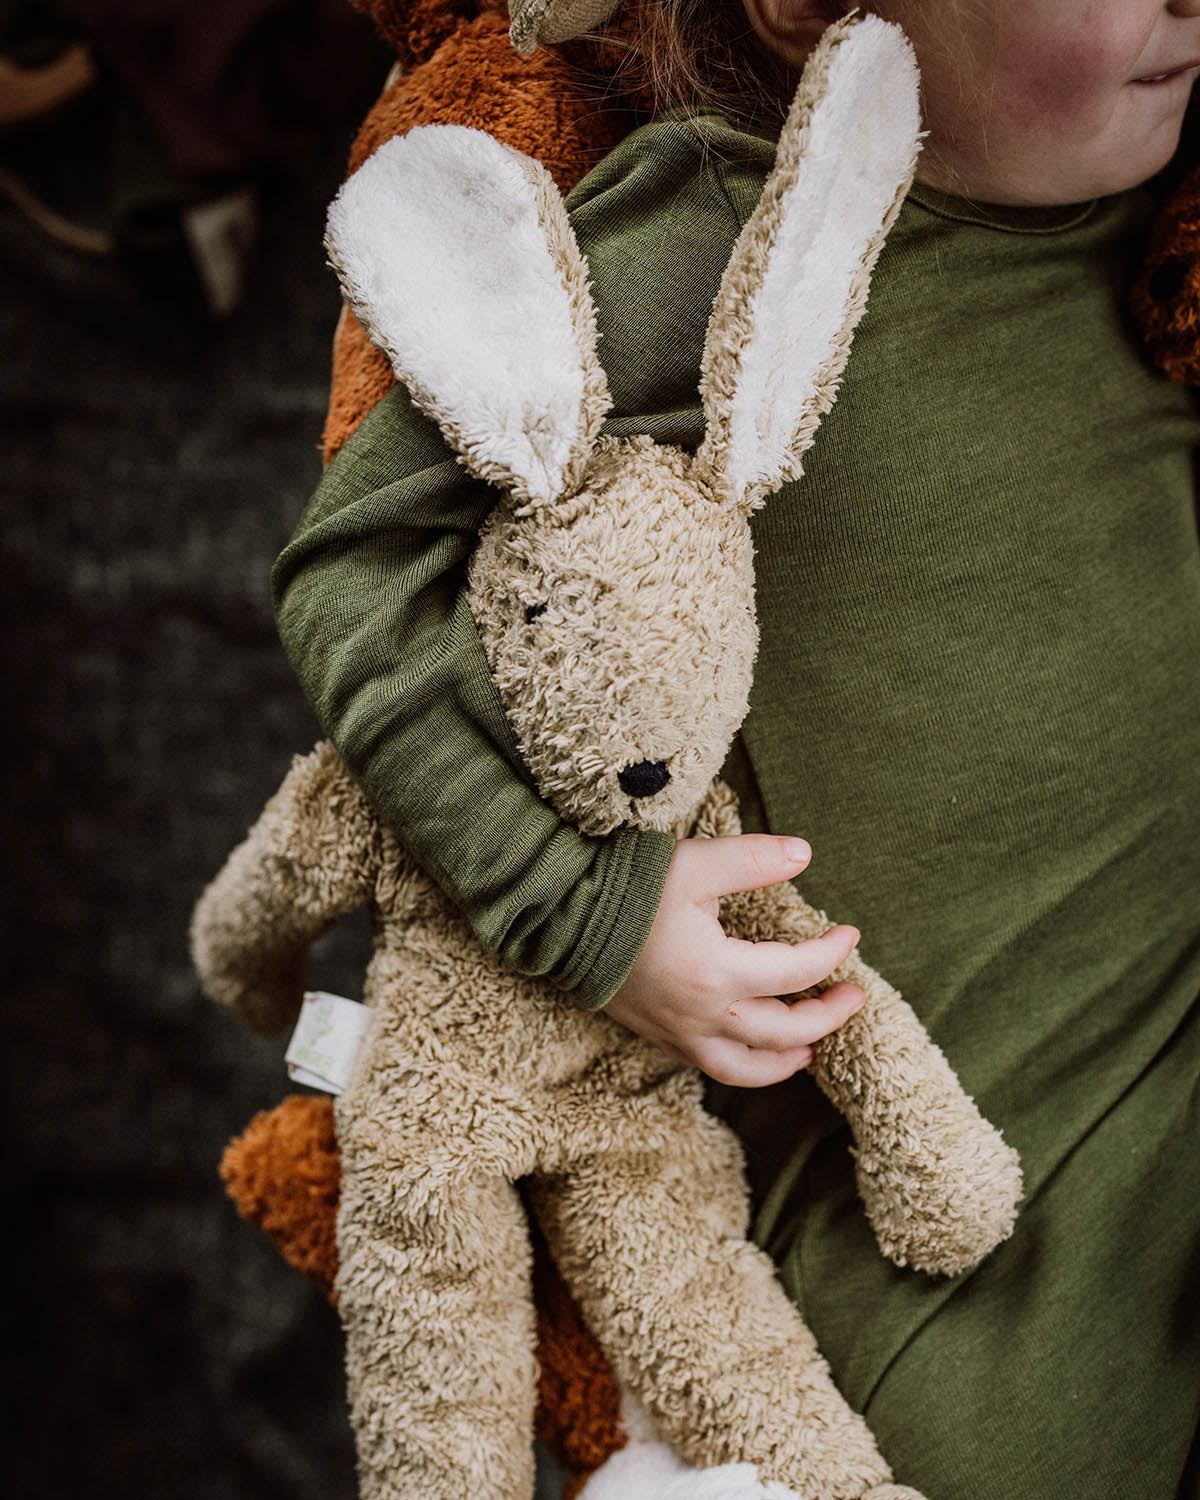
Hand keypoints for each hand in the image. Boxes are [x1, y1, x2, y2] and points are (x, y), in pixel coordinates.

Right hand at [605, 834, 864, 1086]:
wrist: (558, 917)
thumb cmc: (625, 888)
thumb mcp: (695, 864)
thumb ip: (753, 859)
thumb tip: (804, 854)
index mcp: (717, 972)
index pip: (795, 973)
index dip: (830, 954)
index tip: (849, 935)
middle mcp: (701, 1015)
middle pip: (782, 1033)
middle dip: (825, 1017)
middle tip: (853, 998)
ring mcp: (676, 1032)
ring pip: (744, 1068)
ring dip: (785, 1061)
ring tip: (810, 1049)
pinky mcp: (655, 1034)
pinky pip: (708, 1065)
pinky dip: (742, 1065)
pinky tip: (751, 1047)